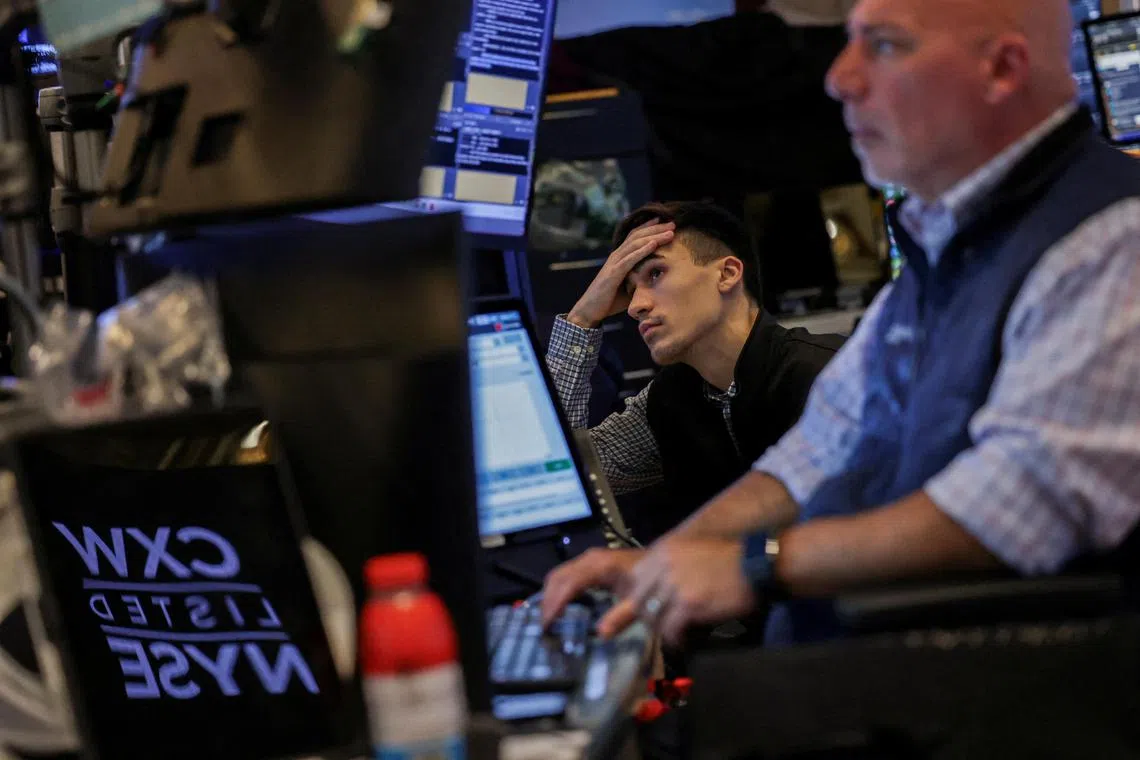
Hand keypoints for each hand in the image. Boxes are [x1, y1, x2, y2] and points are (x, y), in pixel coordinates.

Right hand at [541, 548, 642, 626]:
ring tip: (549, 621)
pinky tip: (560, 609)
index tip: (547, 625)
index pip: (568, 584)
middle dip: (547, 602)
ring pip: (558, 575)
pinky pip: (566, 576)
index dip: (555, 604)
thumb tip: (601, 634)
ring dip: (550, 597)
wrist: (665, 561)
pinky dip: (558, 592)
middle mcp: (589, 559)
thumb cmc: (651, 582)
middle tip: (544, 627)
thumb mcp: (639, 601)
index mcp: (599, 566)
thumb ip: (621, 617)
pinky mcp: (589, 564)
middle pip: (557, 577)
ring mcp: (588, 560)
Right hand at [567, 219, 675, 327]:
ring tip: (669, 232)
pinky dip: (642, 251)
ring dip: (654, 236)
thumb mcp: (629, 287)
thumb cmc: (610, 301)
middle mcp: (616, 256)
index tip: (666, 223)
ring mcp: (614, 263)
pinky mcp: (613, 274)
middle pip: (637, 236)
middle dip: (656, 229)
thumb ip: (641, 280)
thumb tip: (659, 280)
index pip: (635, 237)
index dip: (650, 228)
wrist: (589, 311)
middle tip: (673, 224)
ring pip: (635, 244)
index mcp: (619, 258)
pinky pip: (630, 259)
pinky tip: (654, 244)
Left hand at [597, 538, 756, 644]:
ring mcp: (675, 584)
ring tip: (674, 634)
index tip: (645, 608)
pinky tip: (683, 640)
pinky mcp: (688, 604)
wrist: (756, 564)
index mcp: (664, 550)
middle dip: (648, 616)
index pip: (635, 577)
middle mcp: (664, 565)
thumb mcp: (692, 551)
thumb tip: (653, 592)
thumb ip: (669, 567)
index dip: (638, 596)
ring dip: (661, 629)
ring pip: (652, 617)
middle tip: (662, 624)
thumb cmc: (728, 559)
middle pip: (639, 599)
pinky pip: (670, 628)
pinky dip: (675, 638)